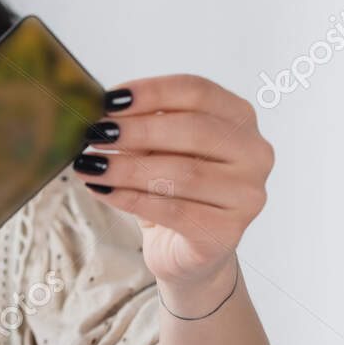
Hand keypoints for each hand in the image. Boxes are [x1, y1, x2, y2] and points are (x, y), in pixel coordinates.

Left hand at [74, 74, 272, 306]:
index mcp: (241, 119)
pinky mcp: (227, 232)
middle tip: (95, 134)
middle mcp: (254, 154)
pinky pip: (173, 210)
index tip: (108, 99)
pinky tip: (103, 191)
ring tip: (88, 165)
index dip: (151, 93)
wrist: (183, 252)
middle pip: (194, 130)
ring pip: (182, 173)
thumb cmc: (173, 193)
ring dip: (126, 167)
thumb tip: (104, 116)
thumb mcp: (157, 152)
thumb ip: (143, 129)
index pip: (198, 92)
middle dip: (137, 131)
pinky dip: (131, 198)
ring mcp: (247, 195)